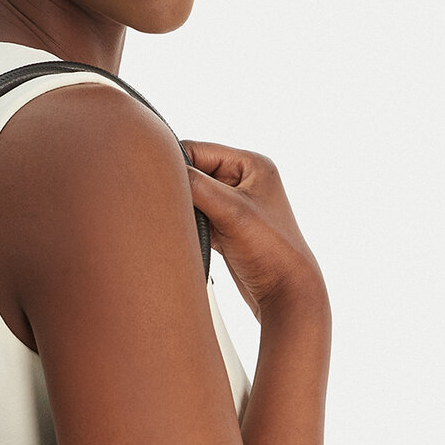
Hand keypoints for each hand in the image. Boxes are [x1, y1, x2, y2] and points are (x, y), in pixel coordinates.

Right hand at [181, 141, 325, 321]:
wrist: (287, 294)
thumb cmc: (272, 251)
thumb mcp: (230, 210)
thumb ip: (196, 186)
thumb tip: (163, 170)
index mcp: (251, 164)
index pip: (197, 149)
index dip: (175, 164)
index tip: (158, 184)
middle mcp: (243, 180)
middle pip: (193, 172)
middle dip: (178, 189)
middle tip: (166, 206)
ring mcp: (234, 205)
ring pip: (192, 196)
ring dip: (183, 209)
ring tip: (183, 224)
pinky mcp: (226, 227)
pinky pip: (196, 216)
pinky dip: (188, 224)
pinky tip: (187, 236)